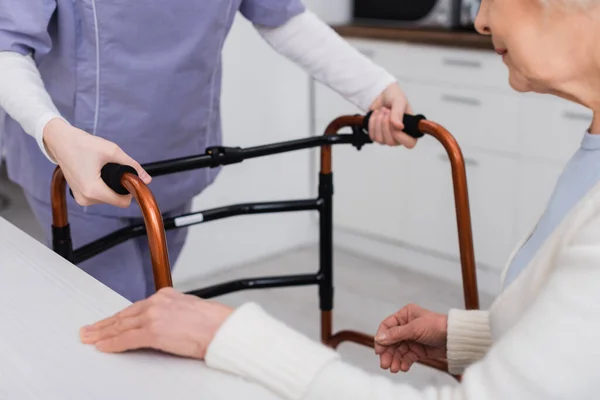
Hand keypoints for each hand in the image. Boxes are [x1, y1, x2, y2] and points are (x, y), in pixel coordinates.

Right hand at [43, 118, 150, 207]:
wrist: (59, 141)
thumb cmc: (82, 144)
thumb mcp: (111, 151)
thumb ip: (132, 165)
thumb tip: (147, 179)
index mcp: (93, 190)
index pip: (123, 202)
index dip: (130, 191)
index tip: (129, 177)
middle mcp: (86, 198)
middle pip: (116, 200)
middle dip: (119, 187)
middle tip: (114, 168)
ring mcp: (81, 199)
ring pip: (108, 199)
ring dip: (111, 186)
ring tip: (102, 169)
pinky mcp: (78, 196)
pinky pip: (99, 196)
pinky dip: (103, 187)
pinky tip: (97, 173)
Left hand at [80, 288, 233, 358]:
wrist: (221, 328)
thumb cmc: (213, 322)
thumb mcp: (190, 309)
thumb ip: (172, 313)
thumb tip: (164, 323)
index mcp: (166, 295)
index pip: (135, 307)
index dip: (118, 317)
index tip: (108, 321)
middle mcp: (157, 303)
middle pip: (124, 315)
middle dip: (104, 324)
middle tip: (88, 330)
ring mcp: (153, 317)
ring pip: (120, 326)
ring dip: (102, 333)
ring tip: (89, 338)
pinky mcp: (153, 332)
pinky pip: (126, 339)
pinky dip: (112, 344)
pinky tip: (102, 347)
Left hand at [368, 83, 416, 148]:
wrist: (380, 93)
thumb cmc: (393, 96)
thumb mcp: (399, 101)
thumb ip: (399, 114)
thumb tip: (399, 127)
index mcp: (410, 129)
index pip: (410, 143)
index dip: (401, 137)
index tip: (395, 125)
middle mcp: (399, 136)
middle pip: (391, 142)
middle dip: (386, 125)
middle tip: (386, 111)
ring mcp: (387, 137)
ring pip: (380, 140)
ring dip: (378, 123)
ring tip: (382, 110)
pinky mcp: (376, 135)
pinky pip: (372, 136)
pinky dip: (372, 123)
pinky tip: (375, 114)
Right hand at [374, 304, 447, 372]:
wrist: (455, 338)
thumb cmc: (437, 326)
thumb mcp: (414, 328)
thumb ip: (396, 334)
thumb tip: (379, 338)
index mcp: (405, 315)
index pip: (387, 326)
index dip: (381, 338)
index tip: (379, 350)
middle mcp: (406, 326)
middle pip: (391, 341)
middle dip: (388, 353)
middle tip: (385, 364)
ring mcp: (412, 339)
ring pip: (398, 350)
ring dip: (395, 360)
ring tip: (394, 369)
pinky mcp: (418, 350)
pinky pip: (407, 357)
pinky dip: (404, 362)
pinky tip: (403, 367)